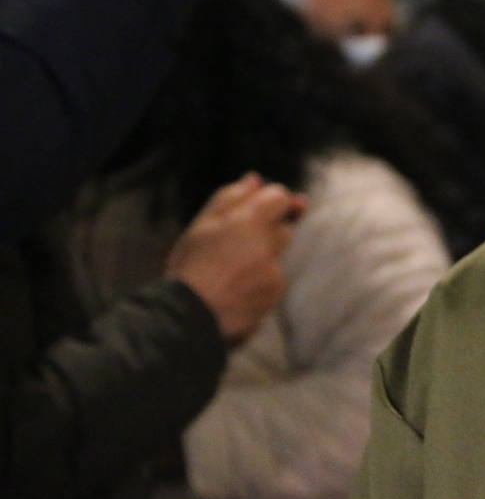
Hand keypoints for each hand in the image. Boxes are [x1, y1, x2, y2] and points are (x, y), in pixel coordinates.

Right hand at [166, 172, 306, 344]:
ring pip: (276, 257)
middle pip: (283, 228)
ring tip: (227, 273)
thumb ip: (231, 198)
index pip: (280, 197)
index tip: (259, 208)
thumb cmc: (189, 267)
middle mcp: (267, 246)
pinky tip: (233, 291)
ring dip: (261, 260)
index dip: (270, 201)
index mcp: (248, 222)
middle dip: (265, 233)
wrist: (187, 318)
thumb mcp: (200, 226)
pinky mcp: (274, 295)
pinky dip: (258, 283)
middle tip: (234, 246)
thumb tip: (254, 179)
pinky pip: (272, 282)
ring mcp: (274, 273)